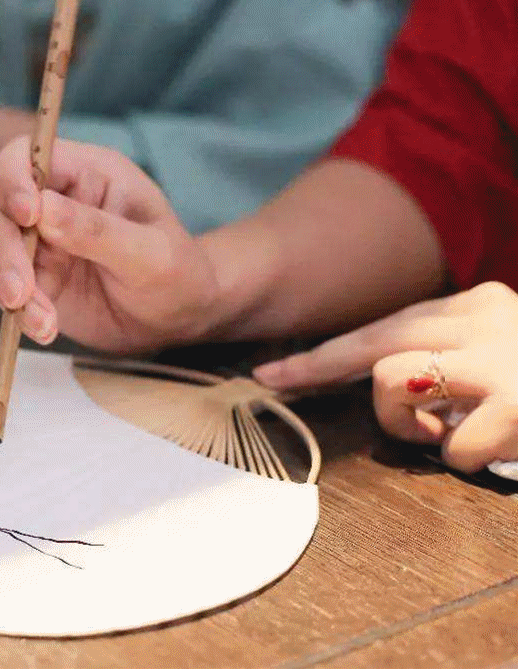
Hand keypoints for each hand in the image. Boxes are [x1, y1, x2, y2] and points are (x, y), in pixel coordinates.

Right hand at [0, 137, 220, 353]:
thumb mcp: (151, 252)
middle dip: (4, 250)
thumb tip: (42, 209)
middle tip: (21, 291)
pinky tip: (44, 328)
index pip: (26, 157)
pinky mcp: (33, 276)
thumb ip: (97, 230)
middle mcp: (54, 200)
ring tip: (40, 320)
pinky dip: (16, 310)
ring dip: (5, 284)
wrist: (178, 320)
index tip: (26, 215)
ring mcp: (39, 239)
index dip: (13, 180)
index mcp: (86, 173)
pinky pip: (3, 285)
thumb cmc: (177, 273)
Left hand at [255, 282, 517, 472]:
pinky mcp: (517, 405)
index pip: (386, 326)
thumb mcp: (500, 355)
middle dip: (315, 367)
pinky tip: (492, 450)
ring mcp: (499, 359)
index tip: (274, 369)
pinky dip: (461, 458)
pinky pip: (451, 446)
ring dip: (401, 422)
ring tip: (442, 435)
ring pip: (391, 379)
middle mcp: (484, 320)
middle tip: (275, 381)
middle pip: (373, 340)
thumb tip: (383, 385)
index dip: (328, 352)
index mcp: (477, 307)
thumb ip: (449, 359)